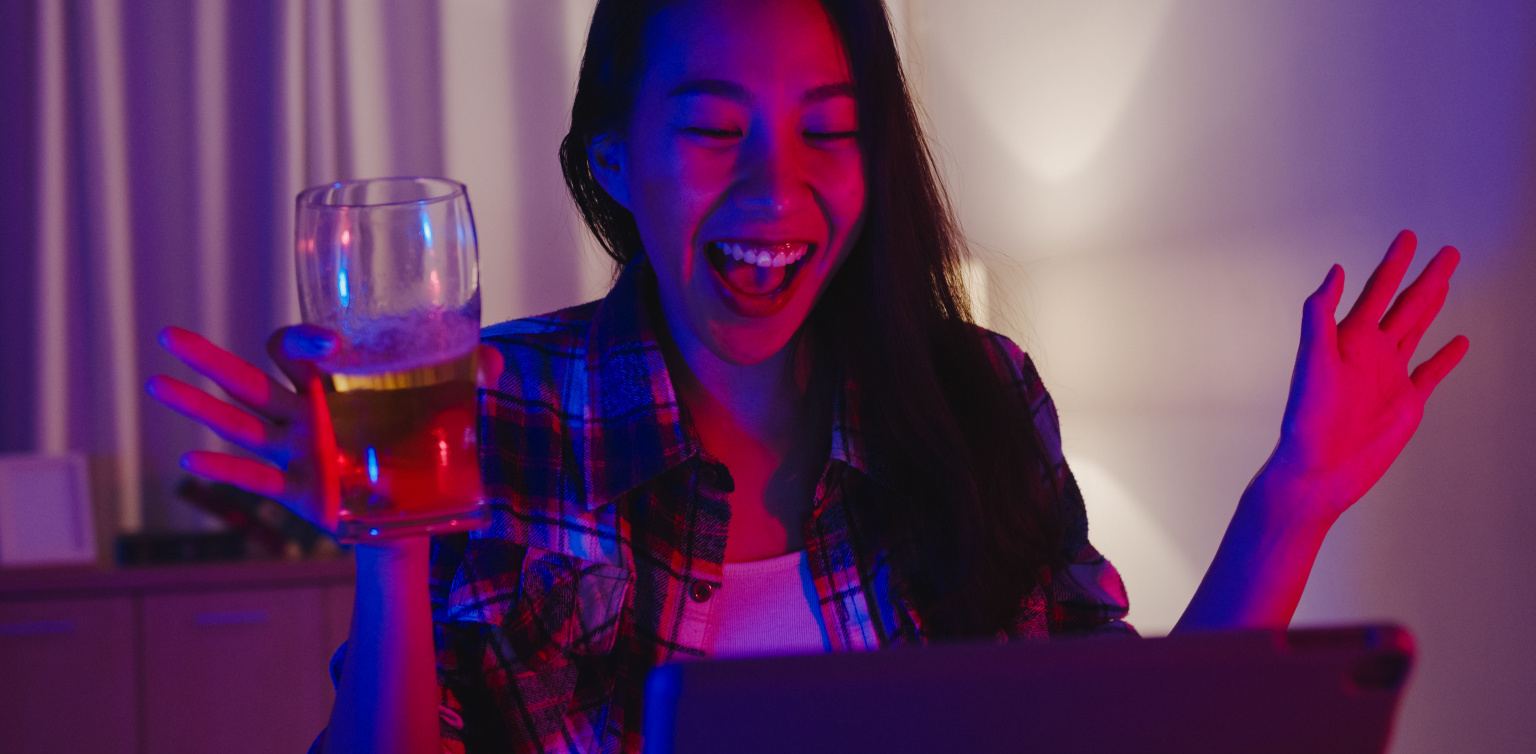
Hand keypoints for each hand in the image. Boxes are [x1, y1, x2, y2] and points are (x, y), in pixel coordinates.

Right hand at [146, 326, 504, 534]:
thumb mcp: (446, 411)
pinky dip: (224, 470)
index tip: (331, 343)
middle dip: (210, 359)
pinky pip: (252, 477)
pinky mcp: (294, 490)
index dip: (306, 340)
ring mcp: (293, 450)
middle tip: (171, 336)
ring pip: (236, 422)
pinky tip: (191, 460)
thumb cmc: (423, 448)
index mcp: (335, 385)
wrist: (417, 511)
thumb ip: (468, 380)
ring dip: (197, 405)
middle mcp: (304, 412)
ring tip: (156, 383)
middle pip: (248, 379)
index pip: (300, 349)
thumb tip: (492, 358)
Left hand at [1259, 229, 1469, 527]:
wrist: (1321, 468)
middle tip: (1448, 251)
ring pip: (1418, 330)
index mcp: (1350, 338)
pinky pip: (1431, 372)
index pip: (1377, 290)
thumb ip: (1321, 314)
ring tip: (1448, 281)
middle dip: (1427, 277)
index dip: (1394, 263)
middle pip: (1406, 304)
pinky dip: (1447, 356)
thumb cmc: (1310, 417)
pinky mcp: (1407, 402)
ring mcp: (1390, 376)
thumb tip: (1336, 270)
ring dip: (1434, 305)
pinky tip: (1461, 341)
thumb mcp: (1314, 359)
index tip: (1410, 236)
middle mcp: (1372, 352)